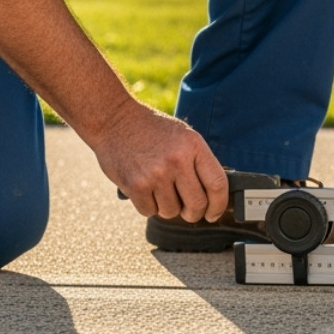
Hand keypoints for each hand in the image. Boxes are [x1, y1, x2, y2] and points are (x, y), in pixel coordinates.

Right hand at [94, 96, 228, 222]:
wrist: (114, 119)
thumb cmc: (151, 129)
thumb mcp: (183, 135)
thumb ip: (198, 161)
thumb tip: (213, 193)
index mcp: (193, 145)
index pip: (217, 184)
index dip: (219, 204)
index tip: (214, 213)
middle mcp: (177, 160)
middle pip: (197, 204)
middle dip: (194, 213)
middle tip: (189, 211)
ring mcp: (156, 174)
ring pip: (172, 211)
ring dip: (168, 207)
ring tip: (160, 190)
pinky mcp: (135, 185)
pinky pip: (149, 212)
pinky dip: (148, 206)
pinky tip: (145, 190)